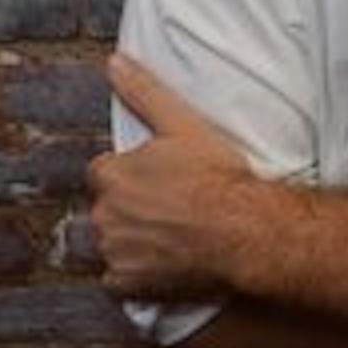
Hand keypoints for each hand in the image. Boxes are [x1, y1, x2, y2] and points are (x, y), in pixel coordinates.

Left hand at [89, 53, 255, 300]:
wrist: (243, 231)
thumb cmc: (217, 179)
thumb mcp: (183, 125)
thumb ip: (144, 93)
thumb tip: (115, 63)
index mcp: (113, 175)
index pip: (104, 171)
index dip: (131, 173)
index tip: (157, 178)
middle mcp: (105, 214)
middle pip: (107, 207)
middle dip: (129, 205)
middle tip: (169, 204)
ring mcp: (114, 251)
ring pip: (112, 241)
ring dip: (131, 237)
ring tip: (172, 231)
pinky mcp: (126, 284)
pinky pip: (119, 280)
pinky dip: (135, 273)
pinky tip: (164, 261)